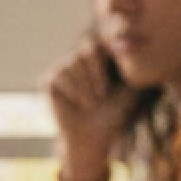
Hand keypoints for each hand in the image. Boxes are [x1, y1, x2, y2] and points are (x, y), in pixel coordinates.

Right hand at [41, 41, 129, 180]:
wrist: (93, 137)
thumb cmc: (114, 114)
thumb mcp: (129, 88)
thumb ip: (130, 66)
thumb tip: (129, 43)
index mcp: (101, 57)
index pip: (102, 43)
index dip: (107, 62)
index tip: (112, 84)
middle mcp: (81, 59)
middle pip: (86, 50)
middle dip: (96, 75)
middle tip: (101, 96)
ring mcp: (63, 68)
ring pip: (73, 63)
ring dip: (86, 88)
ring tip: (90, 104)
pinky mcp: (50, 80)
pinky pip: (61, 76)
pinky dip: (72, 92)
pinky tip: (76, 105)